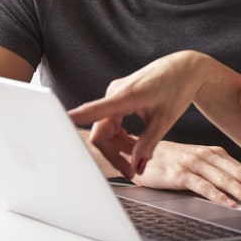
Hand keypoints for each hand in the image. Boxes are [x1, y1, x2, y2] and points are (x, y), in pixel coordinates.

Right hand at [69, 51, 207, 179]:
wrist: (186, 68)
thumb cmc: (178, 87)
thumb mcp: (166, 119)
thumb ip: (149, 143)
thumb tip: (137, 167)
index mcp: (125, 95)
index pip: (92, 111)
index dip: (73, 121)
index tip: (54, 128)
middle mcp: (114, 93)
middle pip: (100, 132)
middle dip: (114, 154)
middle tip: (131, 172)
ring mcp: (115, 95)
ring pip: (105, 129)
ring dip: (118, 147)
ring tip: (137, 159)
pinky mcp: (118, 98)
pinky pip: (111, 122)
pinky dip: (120, 137)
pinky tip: (134, 145)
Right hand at [134, 141, 240, 207]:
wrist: (138, 154)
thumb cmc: (168, 161)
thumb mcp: (196, 164)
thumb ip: (214, 173)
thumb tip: (238, 192)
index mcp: (215, 153)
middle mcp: (207, 155)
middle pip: (239, 173)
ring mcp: (194, 163)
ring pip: (224, 179)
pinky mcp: (180, 173)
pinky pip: (202, 185)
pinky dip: (217, 195)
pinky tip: (228, 203)